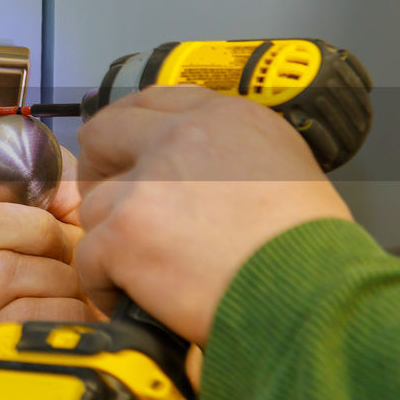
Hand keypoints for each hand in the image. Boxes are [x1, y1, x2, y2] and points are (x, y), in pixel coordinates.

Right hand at [0, 147, 106, 333]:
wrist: (129, 313)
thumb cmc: (104, 267)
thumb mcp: (83, 206)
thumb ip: (52, 175)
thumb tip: (24, 167)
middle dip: (33, 229)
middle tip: (62, 247)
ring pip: (0, 270)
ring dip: (58, 276)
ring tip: (75, 285)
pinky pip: (24, 313)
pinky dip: (64, 310)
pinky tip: (74, 312)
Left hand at [74, 85, 352, 347]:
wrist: (310, 295)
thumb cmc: (310, 249)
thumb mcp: (286, 169)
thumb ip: (231, 156)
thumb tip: (202, 173)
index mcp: (224, 118)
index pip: (154, 101)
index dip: (130, 129)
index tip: (123, 152)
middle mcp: (180, 138)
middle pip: (104, 134)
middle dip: (99, 169)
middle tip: (114, 206)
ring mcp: (146, 185)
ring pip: (96, 204)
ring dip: (113, 239)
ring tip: (144, 271)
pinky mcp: (124, 234)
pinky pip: (89, 258)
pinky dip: (106, 284)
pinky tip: (133, 298)